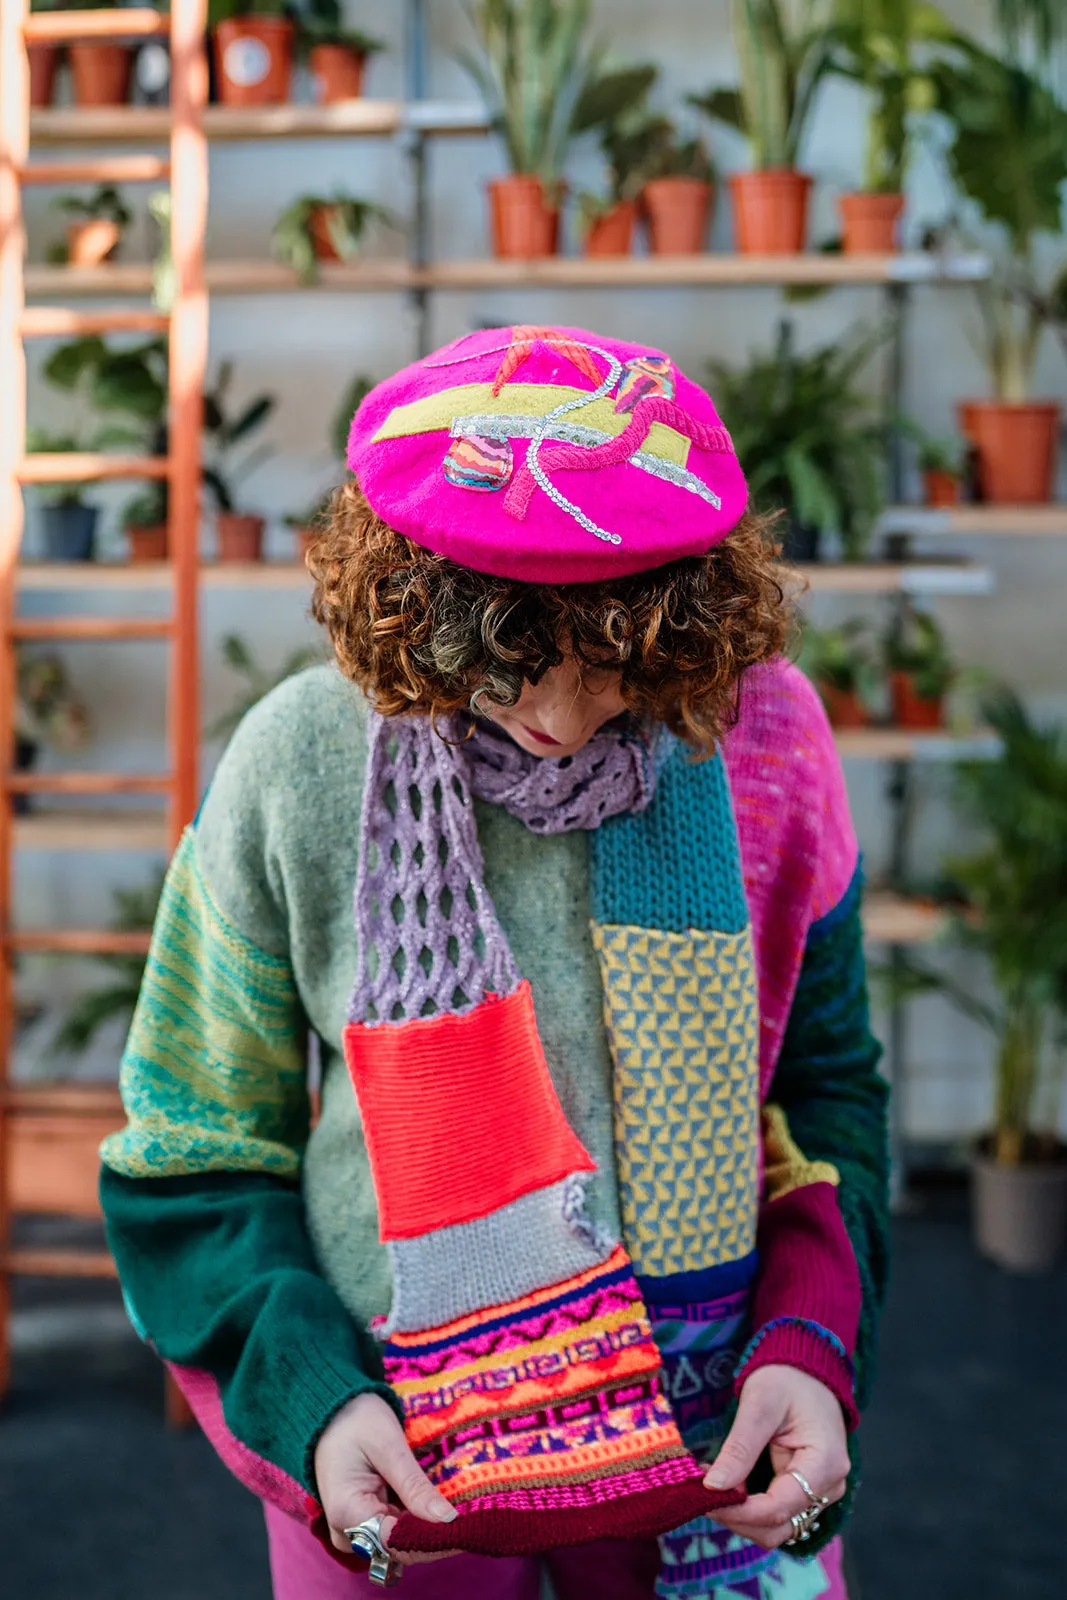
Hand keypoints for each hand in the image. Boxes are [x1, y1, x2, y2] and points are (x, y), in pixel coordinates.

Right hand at [314, 1392, 457, 1563]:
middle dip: (433, 1533)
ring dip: (426, 1527)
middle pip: (399, 1548)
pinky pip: (394, 1531)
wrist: (329, 1412)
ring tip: (455, 1505)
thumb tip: (448, 1520)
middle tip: (467, 1511)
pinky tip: (434, 1505)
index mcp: (347, 1513)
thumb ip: (414, 1486)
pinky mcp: (363, 1522)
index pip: (398, 1544)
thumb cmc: (355, 1421)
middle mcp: (347, 1531)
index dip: (434, 1539)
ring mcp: (354, 1529)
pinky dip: (415, 1520)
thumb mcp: (388, 1447)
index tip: (465, 1525)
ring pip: (399, 1542)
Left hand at [703, 1364, 849, 1550]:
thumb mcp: (760, 1404)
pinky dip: (747, 1507)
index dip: (739, 1511)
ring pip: (775, 1526)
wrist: (807, 1372)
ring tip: (708, 1486)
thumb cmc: (787, 1380)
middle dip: (736, 1517)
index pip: (780, 1508)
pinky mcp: (804, 1492)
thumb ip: (740, 1447)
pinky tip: (724, 1485)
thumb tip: (714, 1487)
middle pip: (779, 1527)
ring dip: (739, 1515)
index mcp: (824, 1464)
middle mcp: (828, 1487)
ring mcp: (819, 1493)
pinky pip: (774, 1513)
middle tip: (699, 1494)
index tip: (704, 1499)